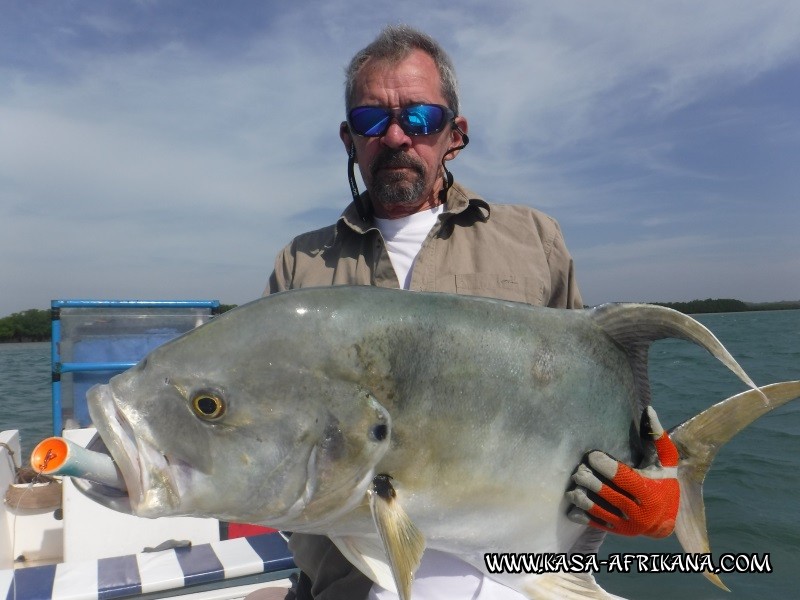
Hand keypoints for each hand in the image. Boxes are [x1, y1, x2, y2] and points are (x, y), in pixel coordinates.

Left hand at [566, 406, 679, 537]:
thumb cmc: (664, 480)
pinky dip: (581, 514)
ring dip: (581, 496)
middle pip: (606, 493)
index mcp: (650, 494)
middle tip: (578, 468)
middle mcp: (639, 514)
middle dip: (589, 479)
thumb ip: (657, 436)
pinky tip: (571, 504)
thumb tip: (649, 410)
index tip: (591, 455)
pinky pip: (595, 523)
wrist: (667, 518)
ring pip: (597, 509)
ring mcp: (627, 526)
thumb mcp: (666, 459)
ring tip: (574, 482)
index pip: (622, 478)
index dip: (604, 466)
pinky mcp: (617, 532)